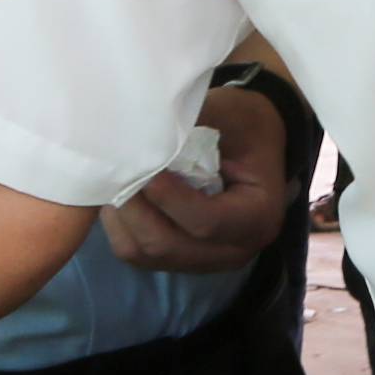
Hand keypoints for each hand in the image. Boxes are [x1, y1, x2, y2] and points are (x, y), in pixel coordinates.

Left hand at [101, 83, 288, 271]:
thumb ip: (191, 127)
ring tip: (116, 180)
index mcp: (257, 217)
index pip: (205, 222)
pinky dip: (121, 226)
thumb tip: (142, 135)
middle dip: (134, 208)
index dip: (167, 197)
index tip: (143, 166)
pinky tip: (121, 195)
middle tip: (118, 170)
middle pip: (167, 245)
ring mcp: (205, 260)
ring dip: (122, 218)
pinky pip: (138, 254)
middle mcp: (233, 249)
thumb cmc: (244, 125)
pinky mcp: (180, 259)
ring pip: (145, 254)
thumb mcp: (229, 114)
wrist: (252, 141)